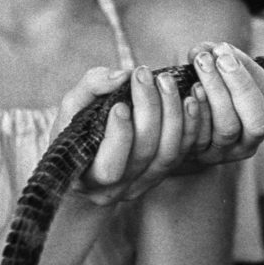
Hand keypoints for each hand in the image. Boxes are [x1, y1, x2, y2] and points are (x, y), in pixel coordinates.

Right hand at [56, 65, 202, 204]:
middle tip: (145, 76)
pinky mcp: (165, 171)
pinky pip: (185, 150)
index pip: (109, 167)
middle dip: (148, 110)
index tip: (120, 104)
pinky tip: (190, 96)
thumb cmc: (75, 127)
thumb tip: (121, 76)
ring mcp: (145, 182)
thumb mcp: (72, 106)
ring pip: (169, 153)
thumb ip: (91, 87)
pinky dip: (191, 122)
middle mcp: (118, 188)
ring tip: (166, 81)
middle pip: (144, 153)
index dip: (119, 137)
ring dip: (173, 113)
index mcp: (88, 179)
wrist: (89, 150)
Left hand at [182, 43, 263, 166]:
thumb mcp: (219, 71)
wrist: (184, 121)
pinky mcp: (205, 158)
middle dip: (234, 84)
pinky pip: (201, 140)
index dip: (245, 73)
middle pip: (256, 119)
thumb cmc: (207, 88)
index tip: (220, 49)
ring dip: (211, 95)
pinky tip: (184, 95)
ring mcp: (229, 152)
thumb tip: (205, 51)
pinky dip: (194, 115)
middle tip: (207, 59)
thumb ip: (217, 56)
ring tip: (194, 71)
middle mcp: (253, 138)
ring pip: (228, 129)